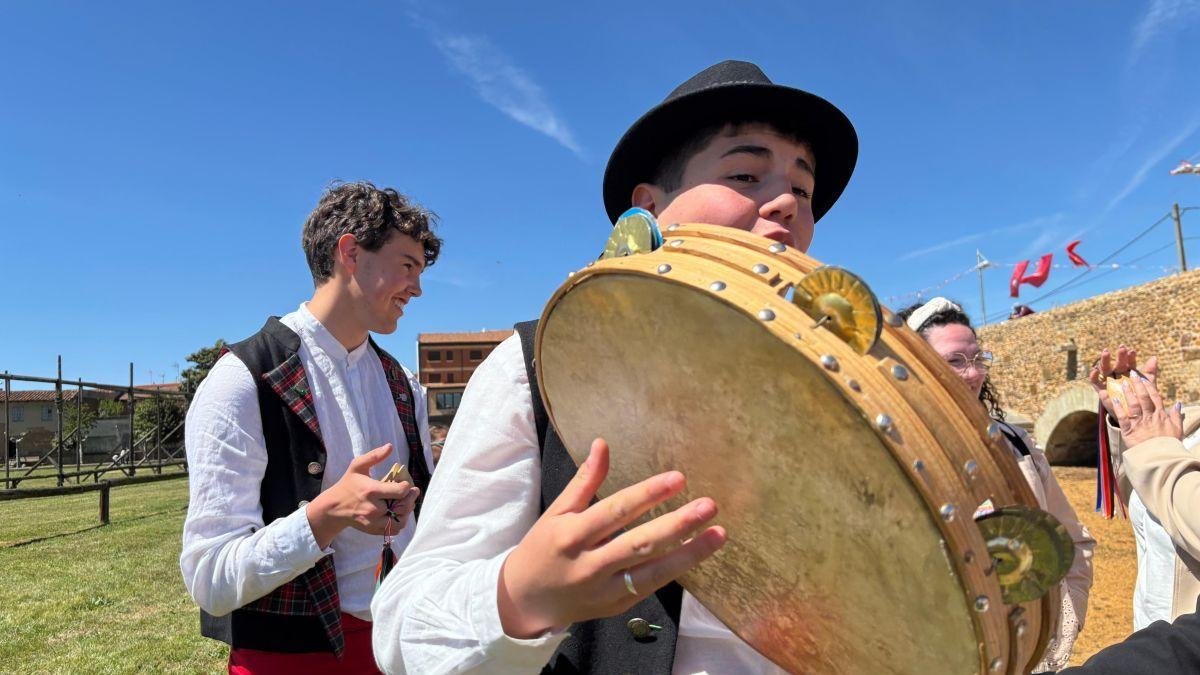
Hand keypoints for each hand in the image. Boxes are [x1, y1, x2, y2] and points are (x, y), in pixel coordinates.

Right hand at [306, 443, 420, 547]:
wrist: (334, 508)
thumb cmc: (347, 484)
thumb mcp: (357, 466)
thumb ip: (374, 456)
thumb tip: (390, 446)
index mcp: (371, 490)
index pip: (399, 491)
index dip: (407, 487)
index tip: (406, 484)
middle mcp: (373, 508)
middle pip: (402, 506)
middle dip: (410, 498)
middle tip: (413, 492)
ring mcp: (373, 521)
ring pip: (400, 520)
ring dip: (407, 511)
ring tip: (407, 502)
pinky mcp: (373, 530)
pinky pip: (394, 529)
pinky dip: (400, 521)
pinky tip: (399, 512)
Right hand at [497, 438, 725, 638]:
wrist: (524, 602)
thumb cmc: (543, 549)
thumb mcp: (557, 512)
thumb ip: (584, 481)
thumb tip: (603, 443)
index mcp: (571, 534)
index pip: (616, 511)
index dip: (648, 494)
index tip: (678, 478)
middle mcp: (589, 564)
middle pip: (639, 543)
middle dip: (677, 524)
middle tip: (709, 505)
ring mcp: (604, 589)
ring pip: (652, 571)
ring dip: (689, 553)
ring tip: (719, 534)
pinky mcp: (616, 606)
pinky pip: (650, 586)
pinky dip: (675, 569)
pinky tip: (697, 553)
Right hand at [1088, 345, 1157, 419]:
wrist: (1132, 416)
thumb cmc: (1140, 400)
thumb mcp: (1147, 386)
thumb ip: (1150, 373)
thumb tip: (1154, 357)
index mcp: (1129, 373)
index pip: (1129, 363)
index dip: (1130, 357)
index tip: (1132, 351)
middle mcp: (1118, 376)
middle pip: (1117, 364)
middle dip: (1119, 356)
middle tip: (1121, 348)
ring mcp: (1108, 382)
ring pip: (1105, 369)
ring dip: (1104, 360)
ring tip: (1106, 352)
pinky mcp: (1100, 390)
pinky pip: (1095, 382)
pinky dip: (1093, 376)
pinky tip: (1095, 370)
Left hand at [1111, 372, 1182, 446]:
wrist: (1160, 458)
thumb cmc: (1169, 444)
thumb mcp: (1177, 429)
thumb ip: (1177, 415)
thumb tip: (1178, 403)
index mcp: (1160, 415)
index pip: (1155, 397)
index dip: (1149, 386)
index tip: (1144, 378)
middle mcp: (1150, 417)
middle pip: (1144, 398)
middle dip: (1138, 385)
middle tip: (1132, 374)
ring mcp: (1139, 423)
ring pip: (1133, 405)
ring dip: (1128, 393)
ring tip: (1122, 382)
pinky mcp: (1129, 431)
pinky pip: (1123, 418)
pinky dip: (1119, 408)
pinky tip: (1114, 399)